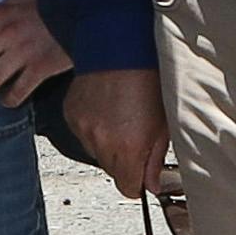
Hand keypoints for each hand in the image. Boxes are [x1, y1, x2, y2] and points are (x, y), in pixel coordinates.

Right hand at [61, 65, 168, 200]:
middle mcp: (101, 142)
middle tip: (137, 137)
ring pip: (96, 152)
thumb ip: (156, 159)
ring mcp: (83, 128)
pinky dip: (94, 127)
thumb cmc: (148, 78)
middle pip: (112, 171)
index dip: (137, 183)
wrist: (121, 46)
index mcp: (128, 148)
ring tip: (122, 118)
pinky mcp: (72, 114)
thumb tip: (152, 183)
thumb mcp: (164, 123)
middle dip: (124, 161)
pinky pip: (83, 133)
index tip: (142, 175)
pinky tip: (107, 109)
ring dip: (107, 143)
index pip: (127, 188)